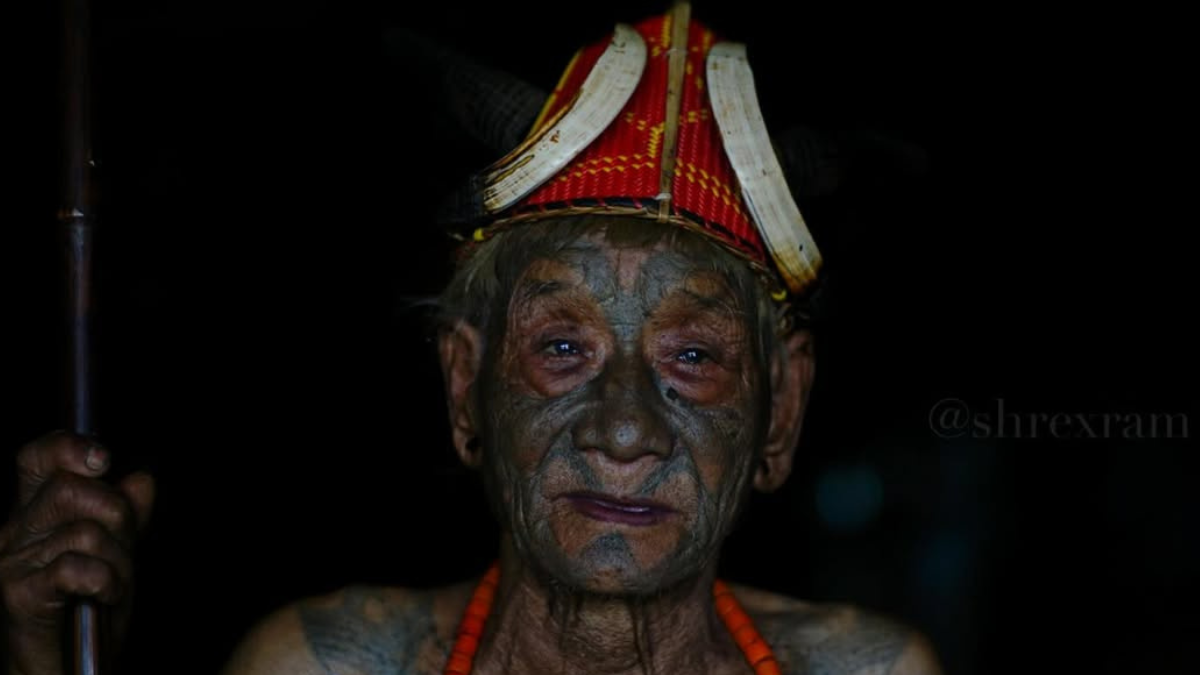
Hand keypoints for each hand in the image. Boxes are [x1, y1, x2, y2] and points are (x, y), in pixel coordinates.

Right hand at [0, 431, 153, 674]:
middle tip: (124, 551)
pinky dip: (106, 581)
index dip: (69, 447)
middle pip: (74, 490)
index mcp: (34, 512)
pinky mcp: (18, 595)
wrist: (61, 666)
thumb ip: (127, 515)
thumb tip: (141, 479)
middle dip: (119, 518)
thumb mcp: (115, 552)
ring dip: (119, 561)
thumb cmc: (86, 609)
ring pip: (86, 532)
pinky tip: (106, 596)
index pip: (37, 459)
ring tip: (115, 584)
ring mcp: (12, 563)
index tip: (104, 460)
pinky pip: (76, 567)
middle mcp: (14, 531)